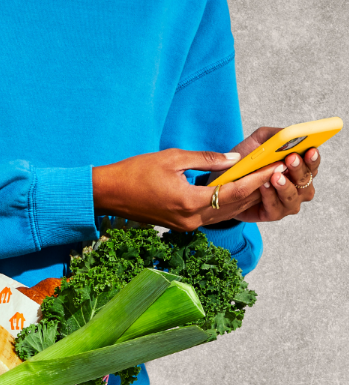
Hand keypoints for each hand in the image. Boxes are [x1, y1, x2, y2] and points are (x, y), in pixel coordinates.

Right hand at [93, 148, 283, 231]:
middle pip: (232, 208)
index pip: (232, 193)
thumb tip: (233, 159)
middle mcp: (190, 220)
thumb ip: (206, 160)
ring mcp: (184, 225)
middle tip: (275, 173)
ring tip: (262, 182)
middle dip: (255, 190)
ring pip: (223, 214)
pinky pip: (210, 216)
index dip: (256, 180)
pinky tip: (236, 193)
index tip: (273, 168)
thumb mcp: (172, 158)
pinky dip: (226, 205)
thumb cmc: (134, 173)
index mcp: (188, 203)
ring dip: (243, 200)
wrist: (108, 194)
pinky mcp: (179, 225)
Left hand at [219, 127, 319, 222]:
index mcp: (298, 167)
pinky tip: (263, 187)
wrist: (223, 184)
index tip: (309, 150)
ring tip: (274, 176)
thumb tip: (289, 133)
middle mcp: (298, 185)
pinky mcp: (273, 213)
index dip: (313, 157)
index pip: (313, 162)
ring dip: (285, 186)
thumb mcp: (256, 143)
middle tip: (289, 160)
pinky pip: (276, 208)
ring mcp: (287, 201)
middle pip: (306, 179)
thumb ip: (273, 136)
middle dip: (298, 169)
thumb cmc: (245, 162)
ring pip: (294, 196)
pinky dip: (270, 197)